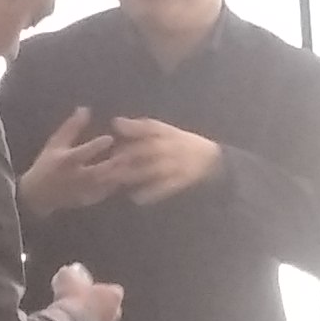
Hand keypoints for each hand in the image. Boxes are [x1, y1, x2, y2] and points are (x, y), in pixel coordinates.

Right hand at [16, 105, 125, 216]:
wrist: (38, 195)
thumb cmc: (46, 165)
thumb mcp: (55, 143)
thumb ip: (71, 127)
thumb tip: (85, 109)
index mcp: (66, 161)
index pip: (83, 153)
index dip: (97, 146)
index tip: (110, 138)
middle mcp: (75, 177)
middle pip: (99, 171)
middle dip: (115, 162)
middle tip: (130, 153)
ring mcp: (83, 191)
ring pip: (106, 183)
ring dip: (120, 173)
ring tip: (131, 163)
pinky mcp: (89, 200)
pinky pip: (107, 192)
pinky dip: (117, 184)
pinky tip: (126, 175)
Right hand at [52, 262, 125, 320]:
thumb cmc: (73, 302)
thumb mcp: (67, 278)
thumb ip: (71, 274)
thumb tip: (69, 272)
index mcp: (114, 296)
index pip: (112, 290)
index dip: (98, 288)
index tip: (87, 287)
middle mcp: (114, 314)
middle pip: (109, 308)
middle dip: (97, 306)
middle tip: (82, 302)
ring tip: (73, 318)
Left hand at [102, 117, 222, 202]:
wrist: (212, 160)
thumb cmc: (181, 143)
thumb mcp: (164, 131)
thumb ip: (139, 127)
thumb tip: (115, 122)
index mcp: (167, 132)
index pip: (149, 128)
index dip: (131, 130)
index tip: (112, 134)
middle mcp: (173, 146)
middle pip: (149, 148)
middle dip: (128, 154)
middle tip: (108, 162)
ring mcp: (178, 164)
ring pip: (155, 168)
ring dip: (135, 174)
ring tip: (116, 180)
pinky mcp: (181, 181)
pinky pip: (165, 187)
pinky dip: (151, 193)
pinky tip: (135, 198)